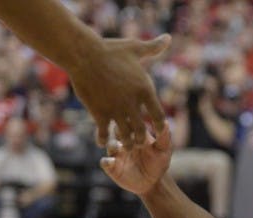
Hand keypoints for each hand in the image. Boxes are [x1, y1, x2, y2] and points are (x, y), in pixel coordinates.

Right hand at [71, 34, 170, 149]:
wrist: (84, 54)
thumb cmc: (110, 50)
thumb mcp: (135, 48)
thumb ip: (153, 48)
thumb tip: (168, 38)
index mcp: (145, 90)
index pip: (159, 116)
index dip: (159, 126)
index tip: (157, 129)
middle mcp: (133, 103)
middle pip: (142, 131)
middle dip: (141, 138)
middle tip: (139, 141)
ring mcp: (116, 110)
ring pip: (125, 136)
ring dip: (125, 143)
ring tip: (124, 144)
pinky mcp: (100, 113)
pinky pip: (104, 134)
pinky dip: (104, 140)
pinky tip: (102, 141)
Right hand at [99, 125, 171, 195]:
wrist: (152, 183)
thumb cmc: (158, 163)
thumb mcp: (164, 150)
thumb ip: (164, 137)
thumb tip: (165, 122)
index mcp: (136, 134)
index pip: (131, 121)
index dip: (132, 121)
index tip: (137, 126)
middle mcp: (124, 141)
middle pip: (116, 130)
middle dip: (119, 131)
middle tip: (125, 135)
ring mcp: (117, 154)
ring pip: (109, 144)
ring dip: (112, 145)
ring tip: (118, 148)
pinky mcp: (112, 167)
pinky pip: (105, 162)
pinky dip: (106, 161)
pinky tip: (112, 162)